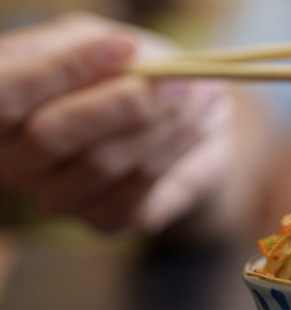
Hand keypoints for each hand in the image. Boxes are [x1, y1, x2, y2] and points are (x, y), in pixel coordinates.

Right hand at [0, 13, 231, 234]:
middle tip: (178, 80)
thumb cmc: (124, 73)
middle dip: (122, 102)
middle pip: (52, 135)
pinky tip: (204, 120)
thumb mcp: (101, 42)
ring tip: (203, 91)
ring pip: (104, 161)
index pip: (8, 94)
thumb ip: (94, 44)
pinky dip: (180, 145)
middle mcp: (15, 161)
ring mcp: (57, 197)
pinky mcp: (105, 221)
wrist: (173, 123)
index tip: (127, 46)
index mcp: (0, 110)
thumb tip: (121, 52)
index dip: (64, 69)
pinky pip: (141, 183)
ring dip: (164, 122)